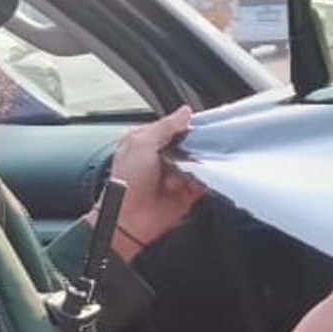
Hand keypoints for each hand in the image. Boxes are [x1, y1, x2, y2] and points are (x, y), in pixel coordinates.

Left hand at [101, 106, 202, 259]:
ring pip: (199, 161)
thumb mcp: (142, 143)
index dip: (186, 125)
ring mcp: (176, 174)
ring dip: (196, 165)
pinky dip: (205, 180)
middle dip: (194, 146)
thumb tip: (186, 112)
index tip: (198, 124)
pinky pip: (205, 181)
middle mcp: (162, 157)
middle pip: (190, 143)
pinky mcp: (187, 192)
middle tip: (193, 149)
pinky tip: (196, 180)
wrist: (129, 219)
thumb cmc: (127, 181)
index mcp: (147, 141)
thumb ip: (165, 126)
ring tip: (186, 171)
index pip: (173, 127)